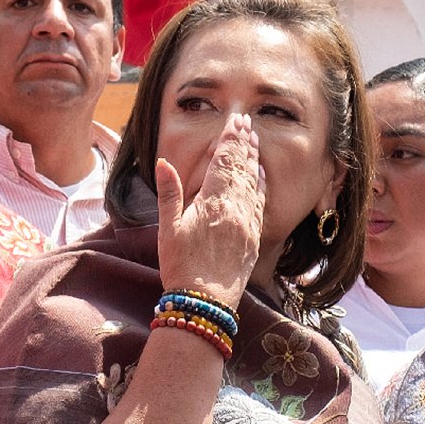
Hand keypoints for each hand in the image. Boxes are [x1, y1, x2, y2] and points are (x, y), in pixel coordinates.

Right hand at [156, 113, 265, 307]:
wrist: (205, 301)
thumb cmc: (181, 265)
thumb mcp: (168, 228)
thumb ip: (170, 193)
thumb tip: (164, 163)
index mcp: (214, 202)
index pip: (225, 162)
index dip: (230, 140)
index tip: (235, 121)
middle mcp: (236, 208)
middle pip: (242, 168)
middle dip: (243, 144)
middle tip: (246, 123)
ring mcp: (248, 222)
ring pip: (253, 183)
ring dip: (253, 160)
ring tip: (253, 141)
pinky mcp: (253, 237)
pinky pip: (260, 202)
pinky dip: (260, 184)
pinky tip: (260, 176)